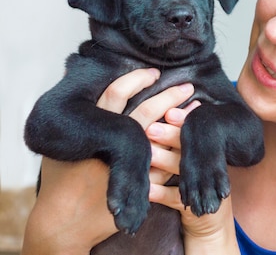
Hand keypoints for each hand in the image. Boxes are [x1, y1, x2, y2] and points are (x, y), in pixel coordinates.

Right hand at [22, 68, 195, 254]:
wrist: (65, 221)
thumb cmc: (63, 178)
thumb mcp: (64, 141)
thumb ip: (78, 109)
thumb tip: (71, 69)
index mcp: (92, 128)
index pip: (116, 94)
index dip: (136, 80)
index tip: (154, 73)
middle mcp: (109, 144)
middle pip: (145, 111)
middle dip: (169, 96)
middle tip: (187, 86)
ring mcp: (126, 164)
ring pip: (160, 136)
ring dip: (181, 119)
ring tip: (197, 107)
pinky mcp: (140, 184)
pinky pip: (165, 163)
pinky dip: (180, 148)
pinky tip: (192, 138)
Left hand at [146, 107, 240, 253]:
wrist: (212, 220)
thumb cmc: (195, 182)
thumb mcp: (190, 158)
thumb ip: (181, 139)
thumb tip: (164, 109)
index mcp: (207, 151)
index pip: (195, 131)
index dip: (183, 120)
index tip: (170, 110)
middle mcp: (209, 166)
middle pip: (188, 148)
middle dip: (171, 136)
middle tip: (152, 127)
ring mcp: (205, 186)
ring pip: (182, 171)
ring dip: (164, 161)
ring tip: (149, 152)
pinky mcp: (197, 207)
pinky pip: (176, 199)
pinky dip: (160, 193)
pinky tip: (147, 188)